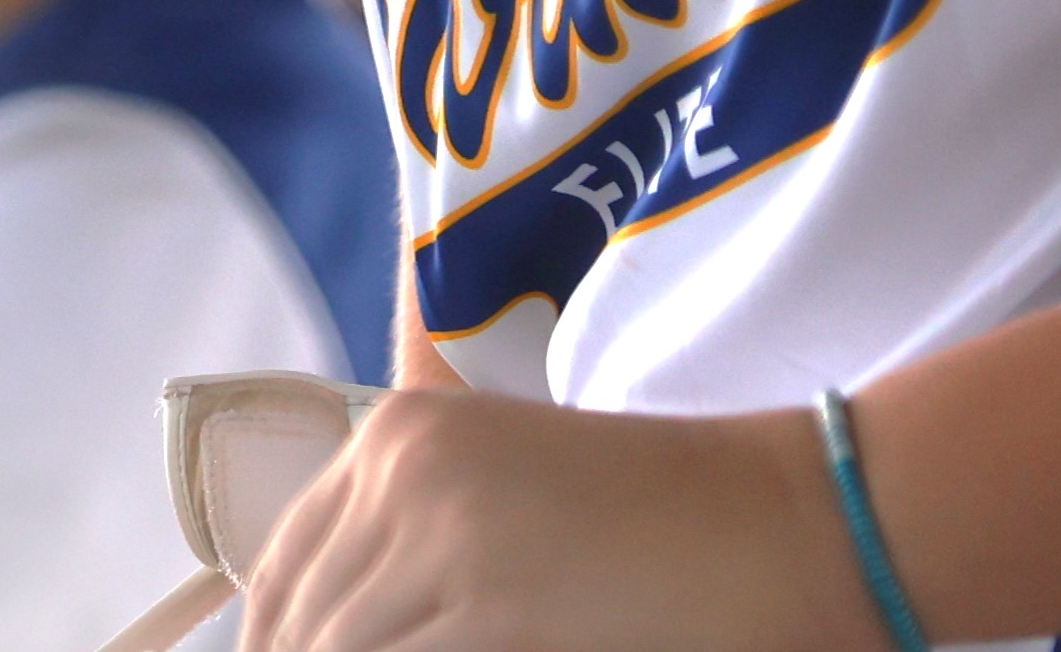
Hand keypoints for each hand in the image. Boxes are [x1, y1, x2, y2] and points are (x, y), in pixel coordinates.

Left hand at [240, 385, 880, 651]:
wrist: (781, 520)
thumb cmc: (656, 528)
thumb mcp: (503, 509)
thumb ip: (408, 556)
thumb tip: (294, 632)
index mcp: (398, 430)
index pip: (279, 580)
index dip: (283, 645)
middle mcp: (400, 463)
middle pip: (297, 630)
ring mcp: (436, 529)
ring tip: (472, 646)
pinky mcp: (480, 600)